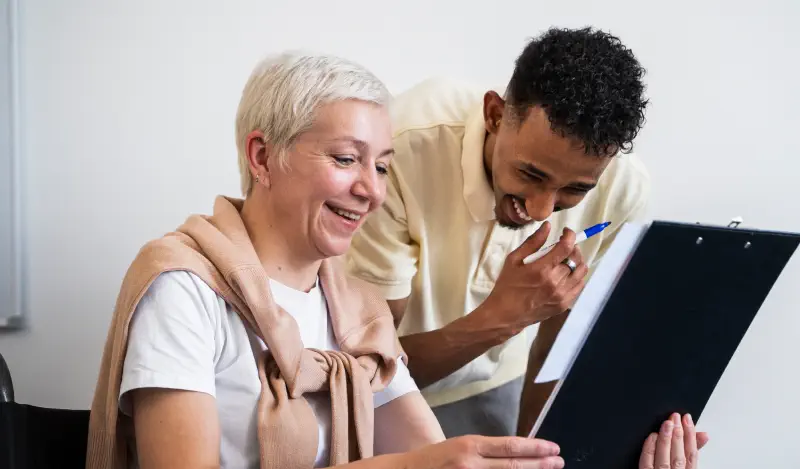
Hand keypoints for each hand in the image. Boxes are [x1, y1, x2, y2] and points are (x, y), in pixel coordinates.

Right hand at [402, 435, 563, 468]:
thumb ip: (485, 452)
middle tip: (559, 461)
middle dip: (540, 464)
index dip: (535, 447)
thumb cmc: (434, 460)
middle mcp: (471, 463)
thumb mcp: (459, 447)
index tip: (553, 448)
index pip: (510, 446)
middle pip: (514, 465)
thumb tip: (516, 454)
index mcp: (470, 445)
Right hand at [481, 221, 587, 335]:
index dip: (570, 235)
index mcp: (542, 270)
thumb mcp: (513, 260)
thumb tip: (547, 226)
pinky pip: (579, 286)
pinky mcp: (564, 304)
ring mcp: (562, 295)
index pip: (566, 247)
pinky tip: (567, 273)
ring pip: (581, 272)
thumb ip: (532, 242)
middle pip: (575, 258)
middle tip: (563, 246)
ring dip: (577, 261)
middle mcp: (555, 282)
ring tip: (567, 259)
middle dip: (572, 247)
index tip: (566, 232)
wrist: (505, 315)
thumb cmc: (507, 285)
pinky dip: (577, 276)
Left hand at [639, 413, 709, 468]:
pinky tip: (651, 437)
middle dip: (679, 435)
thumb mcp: (686, 466)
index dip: (691, 436)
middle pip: (679, 457)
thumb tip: (703, 434)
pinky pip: (646, 463)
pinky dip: (649, 449)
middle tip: (676, 417)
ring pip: (664, 459)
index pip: (692, 455)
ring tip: (667, 423)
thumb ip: (691, 452)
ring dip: (666, 439)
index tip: (687, 420)